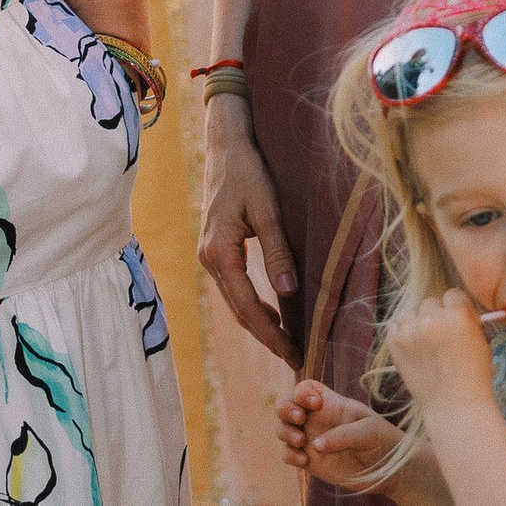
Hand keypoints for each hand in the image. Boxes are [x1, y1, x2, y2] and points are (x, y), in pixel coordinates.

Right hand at [197, 103, 296, 361]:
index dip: (273, 335)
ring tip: (290, 343)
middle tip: (297, 360)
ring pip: (236, 302)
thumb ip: (277, 253)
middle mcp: (208, 259)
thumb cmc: (248, 172)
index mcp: (219, 253)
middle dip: (268, 337)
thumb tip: (289, 294)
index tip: (296, 355)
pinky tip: (274, 314)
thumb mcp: (268, 210)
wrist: (225, 145)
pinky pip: (234, 288)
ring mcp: (208, 255)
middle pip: (239, 311)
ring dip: (261, 324)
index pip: (248, 308)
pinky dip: (253, 305)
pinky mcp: (215, 249)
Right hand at [279, 377, 401, 488]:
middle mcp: (315, 419)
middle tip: (299, 418)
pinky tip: (304, 460)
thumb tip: (315, 445)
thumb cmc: (382, 441)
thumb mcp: (369, 430)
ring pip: (283, 429)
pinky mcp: (310, 461)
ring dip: (285, 432)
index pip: (305, 388)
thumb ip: (344, 434)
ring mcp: (311, 440)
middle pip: (285, 405)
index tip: (316, 403)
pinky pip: (288, 454)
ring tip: (301, 441)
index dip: (303, 392)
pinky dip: (290, 455)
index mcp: (329, 404)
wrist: (389, 471)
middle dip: (284, 408)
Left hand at [383, 289, 492, 415]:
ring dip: (419, 322)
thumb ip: (468, 320)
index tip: (457, 320)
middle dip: (438, 315)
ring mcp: (411, 329)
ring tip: (427, 345)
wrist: (454, 406)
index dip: (456, 308)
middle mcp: (432, 318)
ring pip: (413, 312)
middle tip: (442, 336)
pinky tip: (414, 347)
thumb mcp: (481, 341)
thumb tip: (456, 307)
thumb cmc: (474, 376)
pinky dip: (404, 332)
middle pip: (431, 302)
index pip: (453, 294)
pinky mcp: (394, 341)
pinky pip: (397, 324)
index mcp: (458, 315)